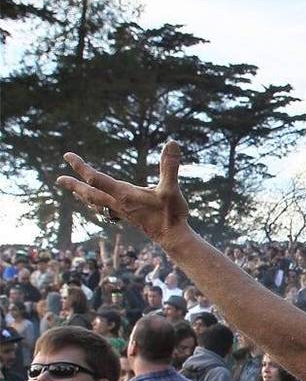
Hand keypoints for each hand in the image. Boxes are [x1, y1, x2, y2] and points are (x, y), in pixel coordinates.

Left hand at [56, 141, 190, 244]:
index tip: (67, 156)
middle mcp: (118, 203)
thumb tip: (172, 142)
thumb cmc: (171, 214)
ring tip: (75, 192)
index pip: (96, 178)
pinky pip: (107, 209)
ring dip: (83, 196)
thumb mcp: (171, 188)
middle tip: (58, 180)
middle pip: (90, 194)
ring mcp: (122, 212)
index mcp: (123, 194)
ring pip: (96, 203)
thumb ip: (170, 166)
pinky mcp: (129, 217)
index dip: (80, 166)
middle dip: (74, 185)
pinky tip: (100, 206)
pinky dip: (98, 204)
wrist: (172, 238)